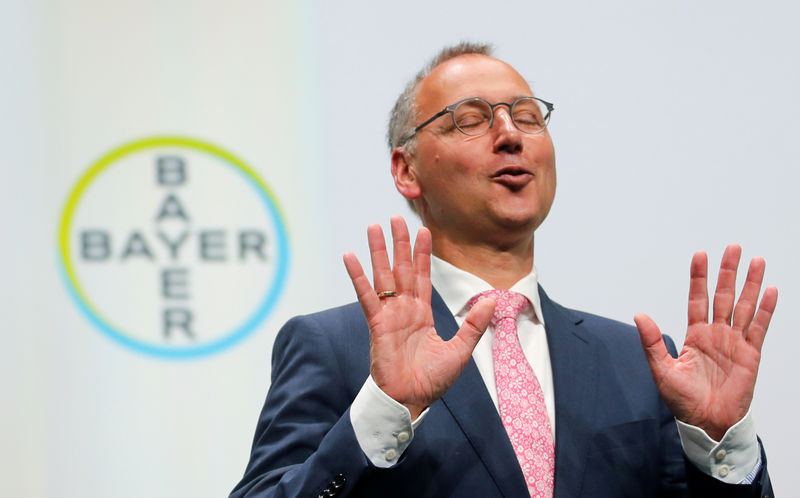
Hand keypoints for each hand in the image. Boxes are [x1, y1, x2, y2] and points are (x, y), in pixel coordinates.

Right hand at [343, 216, 494, 417]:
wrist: (411, 400)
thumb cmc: (432, 380)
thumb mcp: (460, 350)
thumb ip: (473, 325)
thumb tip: (491, 301)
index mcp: (422, 313)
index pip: (423, 276)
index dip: (422, 253)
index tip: (423, 230)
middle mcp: (404, 309)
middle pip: (401, 268)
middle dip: (399, 243)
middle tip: (396, 217)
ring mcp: (389, 315)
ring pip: (383, 276)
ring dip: (378, 251)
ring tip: (373, 226)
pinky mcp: (377, 324)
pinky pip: (366, 296)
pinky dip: (358, 276)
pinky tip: (350, 256)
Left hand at [634, 244, 777, 440]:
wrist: (707, 422)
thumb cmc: (683, 400)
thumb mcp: (662, 370)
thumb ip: (652, 342)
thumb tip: (639, 316)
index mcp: (695, 335)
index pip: (698, 299)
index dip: (699, 277)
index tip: (700, 254)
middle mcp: (716, 334)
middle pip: (725, 296)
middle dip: (728, 272)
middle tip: (733, 247)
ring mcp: (735, 342)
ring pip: (745, 306)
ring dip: (751, 284)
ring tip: (757, 261)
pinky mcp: (751, 355)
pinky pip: (759, 328)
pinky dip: (766, 310)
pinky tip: (770, 291)